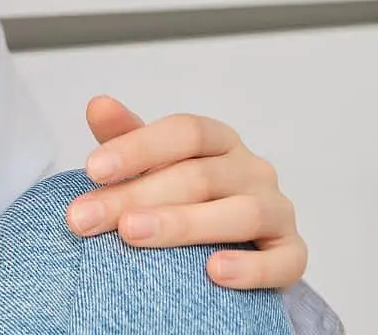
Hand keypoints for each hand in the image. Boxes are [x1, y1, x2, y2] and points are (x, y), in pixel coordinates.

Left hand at [65, 96, 306, 290]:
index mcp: (220, 141)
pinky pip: (282, 260)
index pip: (185, 131)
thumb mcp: (153, 165)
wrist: (236, 246)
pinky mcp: (292, 253)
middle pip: (199, 176)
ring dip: (183, 224)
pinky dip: (250, 267)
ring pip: (240, 213)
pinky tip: (214, 272)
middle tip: (86, 217)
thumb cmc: (186, 198)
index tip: (92, 169)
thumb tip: (97, 104)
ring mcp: (277, 210)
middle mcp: (252, 169)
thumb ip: (126, 137)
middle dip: (136, 196)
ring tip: (132, 234)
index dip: (138, 147)